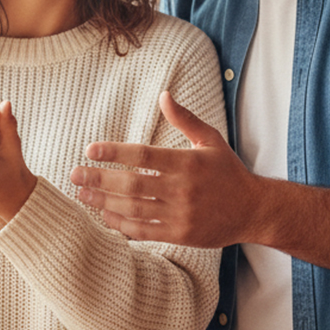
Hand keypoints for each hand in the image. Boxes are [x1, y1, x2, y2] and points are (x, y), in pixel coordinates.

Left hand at [70, 91, 259, 247]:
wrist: (253, 210)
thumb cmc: (228, 171)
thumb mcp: (211, 140)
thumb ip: (185, 118)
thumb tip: (163, 95)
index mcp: (188, 162)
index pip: (143, 156)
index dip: (114, 153)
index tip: (91, 150)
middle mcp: (182, 189)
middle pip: (132, 184)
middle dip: (99, 178)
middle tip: (75, 173)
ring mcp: (181, 214)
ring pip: (134, 209)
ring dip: (104, 201)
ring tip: (83, 193)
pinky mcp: (181, 234)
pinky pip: (144, 231)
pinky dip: (121, 224)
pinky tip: (104, 214)